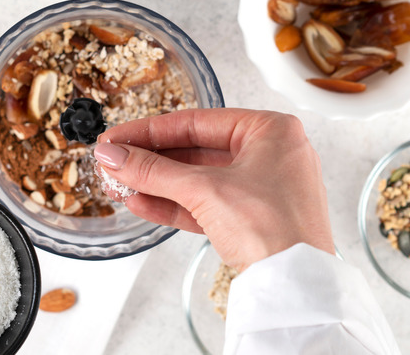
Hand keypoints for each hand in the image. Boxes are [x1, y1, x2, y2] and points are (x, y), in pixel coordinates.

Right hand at [94, 108, 334, 270]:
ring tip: (121, 185)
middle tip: (115, 162)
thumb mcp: (205, 191)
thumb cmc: (276, 230)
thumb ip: (153, 171)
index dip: (150, 130)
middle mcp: (270, 154)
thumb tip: (115, 157)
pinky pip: (205, 204)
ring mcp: (262, 188)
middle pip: (195, 150)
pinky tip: (142, 203)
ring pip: (197, 180)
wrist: (295, 287)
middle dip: (150, 160)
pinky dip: (174, 204)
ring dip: (156, 184)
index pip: (197, 122)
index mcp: (270, 131)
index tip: (118, 137)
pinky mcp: (252, 219)